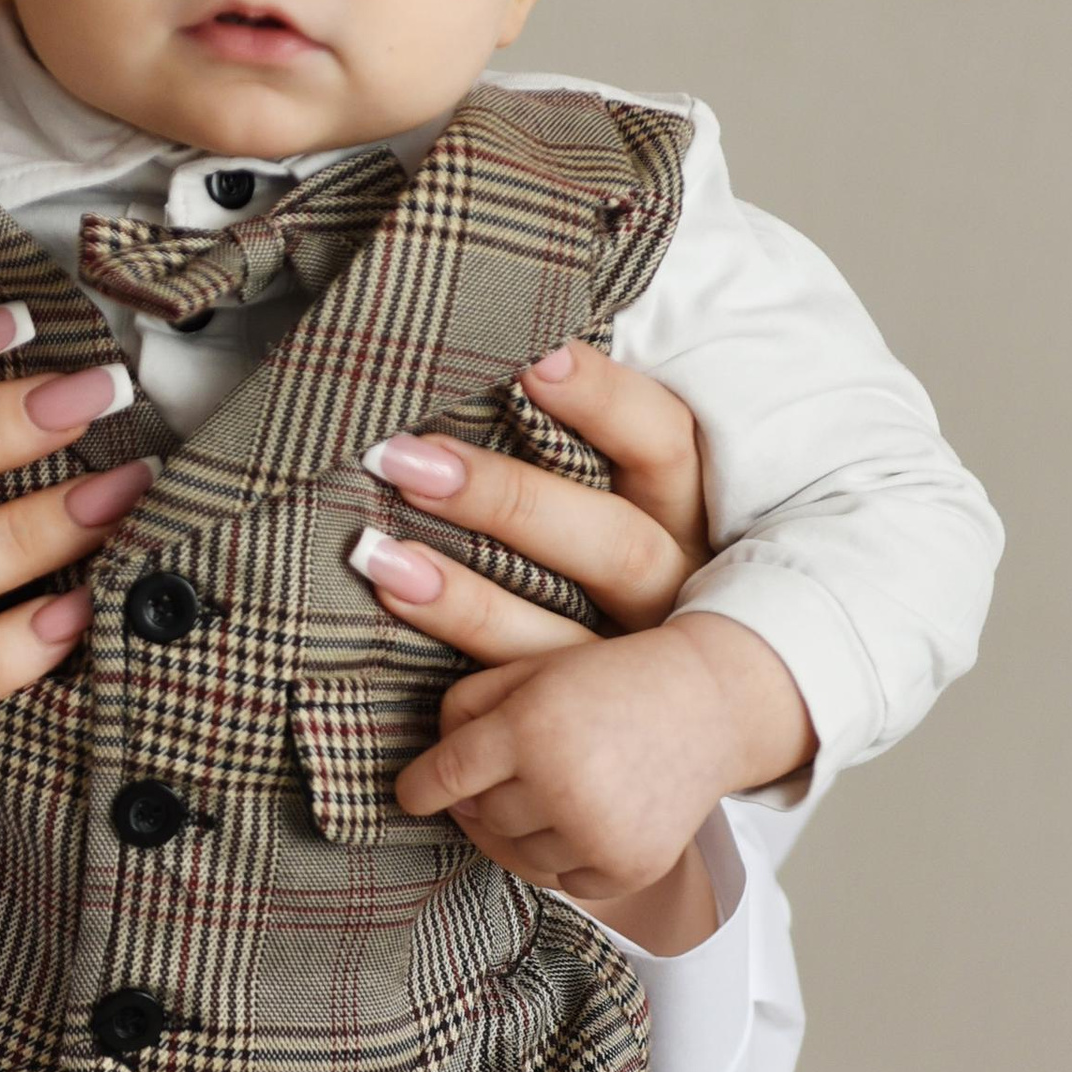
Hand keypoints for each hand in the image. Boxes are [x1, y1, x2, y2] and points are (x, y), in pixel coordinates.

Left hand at [363, 341, 813, 946]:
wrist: (691, 728)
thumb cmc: (633, 578)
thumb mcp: (635, 500)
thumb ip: (581, 435)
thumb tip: (501, 330)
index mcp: (696, 520)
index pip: (666, 442)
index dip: (605, 399)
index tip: (536, 351)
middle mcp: (679, 601)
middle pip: (611, 548)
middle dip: (508, 500)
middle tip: (402, 456)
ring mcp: (639, 681)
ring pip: (560, 644)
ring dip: (462, 601)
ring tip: (374, 558)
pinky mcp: (595, 742)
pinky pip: (529, 720)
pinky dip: (463, 697)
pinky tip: (404, 672)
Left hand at [393, 611, 811, 916]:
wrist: (711, 704)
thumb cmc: (607, 681)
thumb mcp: (532, 670)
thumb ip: (464, 706)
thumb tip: (425, 778)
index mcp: (531, 728)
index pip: (445, 777)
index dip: (418, 789)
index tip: (410, 795)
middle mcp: (562, 786)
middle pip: (480, 816)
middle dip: (484, 795)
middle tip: (516, 770)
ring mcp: (598, 834)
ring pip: (516, 854)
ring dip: (523, 829)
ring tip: (554, 790)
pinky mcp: (628, 869)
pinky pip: (563, 882)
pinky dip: (565, 857)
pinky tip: (586, 817)